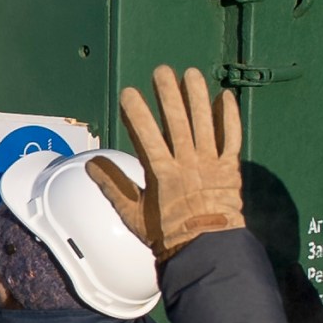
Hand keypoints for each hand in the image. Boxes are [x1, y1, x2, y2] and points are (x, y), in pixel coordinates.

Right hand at [89, 64, 242, 259]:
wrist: (207, 252)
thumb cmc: (167, 236)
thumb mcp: (132, 215)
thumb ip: (112, 186)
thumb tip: (90, 163)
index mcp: (162, 173)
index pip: (145, 135)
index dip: (136, 112)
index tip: (128, 92)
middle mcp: (187, 162)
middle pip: (177, 121)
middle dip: (168, 94)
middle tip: (162, 71)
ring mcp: (211, 164)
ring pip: (204, 123)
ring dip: (198, 97)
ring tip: (192, 73)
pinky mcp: (231, 169)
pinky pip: (232, 139)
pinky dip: (229, 118)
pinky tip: (226, 97)